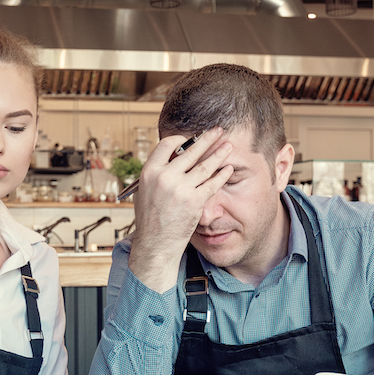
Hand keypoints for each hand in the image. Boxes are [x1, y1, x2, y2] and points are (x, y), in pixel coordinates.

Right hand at [129, 127, 233, 292]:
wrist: (155, 244)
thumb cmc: (150, 219)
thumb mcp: (145, 191)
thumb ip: (156, 174)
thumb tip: (170, 158)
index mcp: (149, 172)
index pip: (167, 144)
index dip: (181, 138)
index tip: (191, 137)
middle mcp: (164, 178)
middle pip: (190, 151)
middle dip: (206, 138)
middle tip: (218, 130)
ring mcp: (180, 190)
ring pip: (205, 166)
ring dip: (219, 153)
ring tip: (228, 145)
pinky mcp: (194, 202)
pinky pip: (212, 184)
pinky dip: (222, 175)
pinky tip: (228, 169)